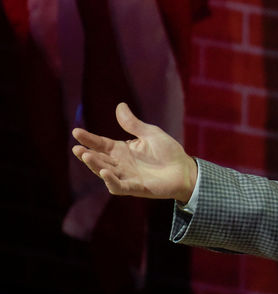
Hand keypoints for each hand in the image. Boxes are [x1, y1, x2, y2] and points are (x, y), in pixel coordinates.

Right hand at [72, 102, 197, 202]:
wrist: (185, 169)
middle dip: (87, 154)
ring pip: (104, 172)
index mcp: (122, 150)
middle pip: (99, 159)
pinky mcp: (135, 188)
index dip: (89, 139)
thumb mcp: (150, 133)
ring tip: (86, 156)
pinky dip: (110, 180)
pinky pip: (118, 186)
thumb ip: (133, 124)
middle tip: (77, 148)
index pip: (101, 144)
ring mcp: (126, 176)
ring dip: (95, 166)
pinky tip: (104, 172)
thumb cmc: (168, 151)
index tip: (76, 132)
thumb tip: (120, 105)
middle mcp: (120, 164)